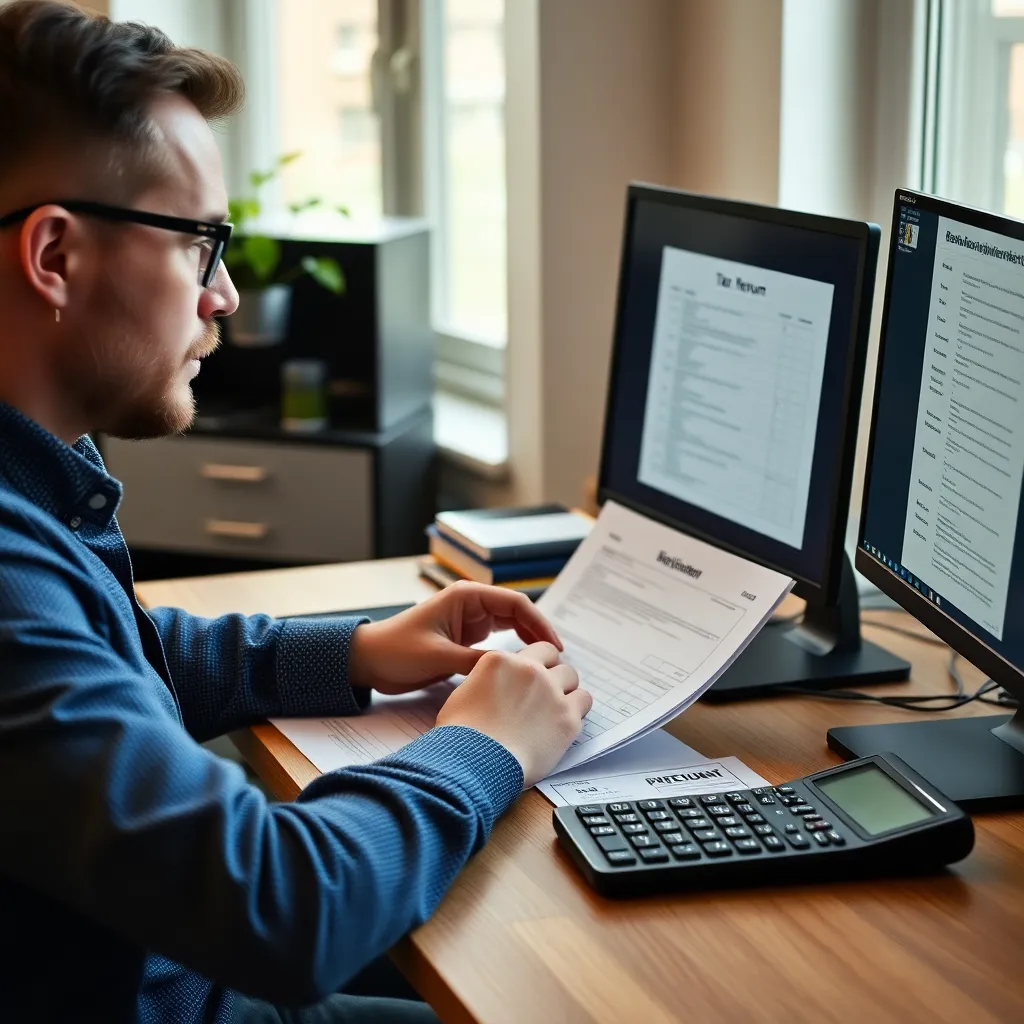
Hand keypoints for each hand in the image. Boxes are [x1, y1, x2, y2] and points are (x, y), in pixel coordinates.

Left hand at [348, 581, 563, 695]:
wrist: (367, 661)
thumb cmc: (396, 650)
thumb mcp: (439, 657)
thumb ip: (476, 663)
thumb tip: (512, 672)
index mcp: (466, 597)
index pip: (515, 604)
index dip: (540, 624)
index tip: (556, 647)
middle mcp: (471, 605)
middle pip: (518, 615)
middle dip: (539, 634)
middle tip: (557, 660)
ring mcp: (469, 622)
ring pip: (511, 629)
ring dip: (529, 644)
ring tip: (546, 666)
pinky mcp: (464, 639)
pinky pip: (498, 643)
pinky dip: (512, 654)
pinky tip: (524, 669)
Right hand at [436, 642, 592, 786]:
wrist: (475, 761)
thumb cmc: (462, 734)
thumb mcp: (464, 694)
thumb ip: (487, 682)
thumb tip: (496, 688)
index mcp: (502, 661)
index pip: (534, 650)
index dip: (535, 664)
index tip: (533, 678)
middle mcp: (530, 670)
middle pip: (555, 660)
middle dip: (551, 673)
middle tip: (544, 693)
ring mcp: (551, 692)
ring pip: (571, 677)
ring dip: (565, 689)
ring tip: (555, 708)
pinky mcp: (567, 718)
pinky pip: (584, 701)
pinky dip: (576, 709)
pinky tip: (564, 722)